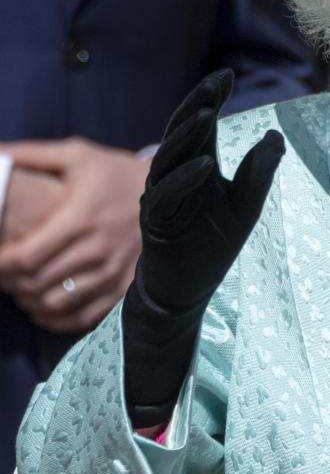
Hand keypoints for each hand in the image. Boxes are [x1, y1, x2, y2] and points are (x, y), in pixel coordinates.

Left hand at [0, 139, 149, 332]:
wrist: (169, 194)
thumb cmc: (114, 174)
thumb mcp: (77, 155)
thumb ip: (32, 155)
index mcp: (81, 217)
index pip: (28, 256)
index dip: (0, 264)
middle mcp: (98, 249)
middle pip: (38, 282)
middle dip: (10, 283)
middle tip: (1, 276)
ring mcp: (114, 272)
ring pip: (58, 303)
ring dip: (31, 301)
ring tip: (20, 291)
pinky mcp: (126, 287)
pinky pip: (84, 316)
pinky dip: (57, 319)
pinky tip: (44, 308)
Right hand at [122, 69, 284, 425]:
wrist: (185, 290)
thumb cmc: (212, 246)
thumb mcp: (245, 204)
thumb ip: (258, 171)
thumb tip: (276, 135)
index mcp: (194, 166)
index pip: (201, 125)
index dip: (211, 99)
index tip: (227, 74)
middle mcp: (175, 175)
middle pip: (183, 132)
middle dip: (198, 105)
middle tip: (215, 82)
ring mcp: (162, 197)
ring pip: (170, 157)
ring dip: (188, 134)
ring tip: (208, 112)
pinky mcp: (157, 223)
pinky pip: (167, 196)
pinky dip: (185, 179)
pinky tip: (205, 165)